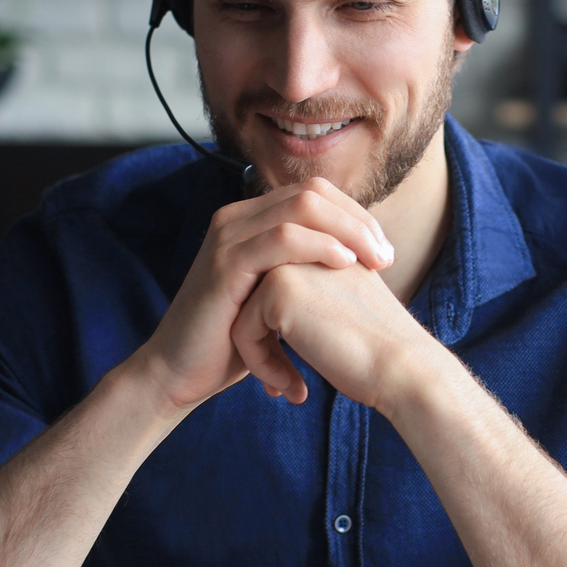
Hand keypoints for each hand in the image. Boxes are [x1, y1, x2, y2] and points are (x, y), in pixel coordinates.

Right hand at [131, 177, 394, 411]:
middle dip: (359, 220)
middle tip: (387, 256)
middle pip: (313, 193)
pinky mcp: (225, 263)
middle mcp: (237, 218)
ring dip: (349, 231)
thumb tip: (355, 265)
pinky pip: (282, 239)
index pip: (315, 194)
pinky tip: (345, 263)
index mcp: (250, 220)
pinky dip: (320, 246)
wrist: (180, 373)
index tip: (384, 250)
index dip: (355, 215)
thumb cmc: (232, 342)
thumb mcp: (275, 298)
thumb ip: (304, 273)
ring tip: (376, 262)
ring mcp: (228, 236)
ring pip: (302, 207)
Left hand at [230, 257, 436, 410]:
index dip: (282, 333)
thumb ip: (315, 296)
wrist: (402, 368)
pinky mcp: (277, 289)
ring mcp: (289, 262)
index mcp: (327, 246)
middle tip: (288, 382)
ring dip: (260, 355)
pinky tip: (291, 387)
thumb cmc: (379, 351)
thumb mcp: (346, 307)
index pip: (276, 289)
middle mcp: (306, 245)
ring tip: (287, 385)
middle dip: (264, 341)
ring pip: (243, 313)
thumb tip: (278, 315)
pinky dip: (260, 364)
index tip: (301, 367)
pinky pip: (243, 331)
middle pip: (255, 298)